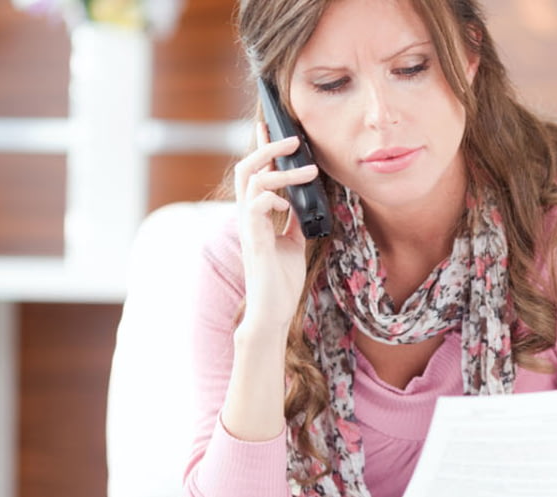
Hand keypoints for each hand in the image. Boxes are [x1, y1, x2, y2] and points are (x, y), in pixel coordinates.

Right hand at [233, 122, 319, 336]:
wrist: (274, 310)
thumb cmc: (281, 279)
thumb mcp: (294, 241)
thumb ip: (293, 219)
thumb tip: (303, 200)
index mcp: (256, 214)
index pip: (255, 173)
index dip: (262, 148)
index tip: (271, 127)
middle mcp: (248, 216)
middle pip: (246, 168)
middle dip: (268, 148)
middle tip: (293, 139)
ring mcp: (249, 227)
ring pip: (252, 182)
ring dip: (282, 171)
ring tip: (309, 169)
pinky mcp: (255, 240)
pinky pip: (257, 206)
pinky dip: (274, 198)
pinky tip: (289, 204)